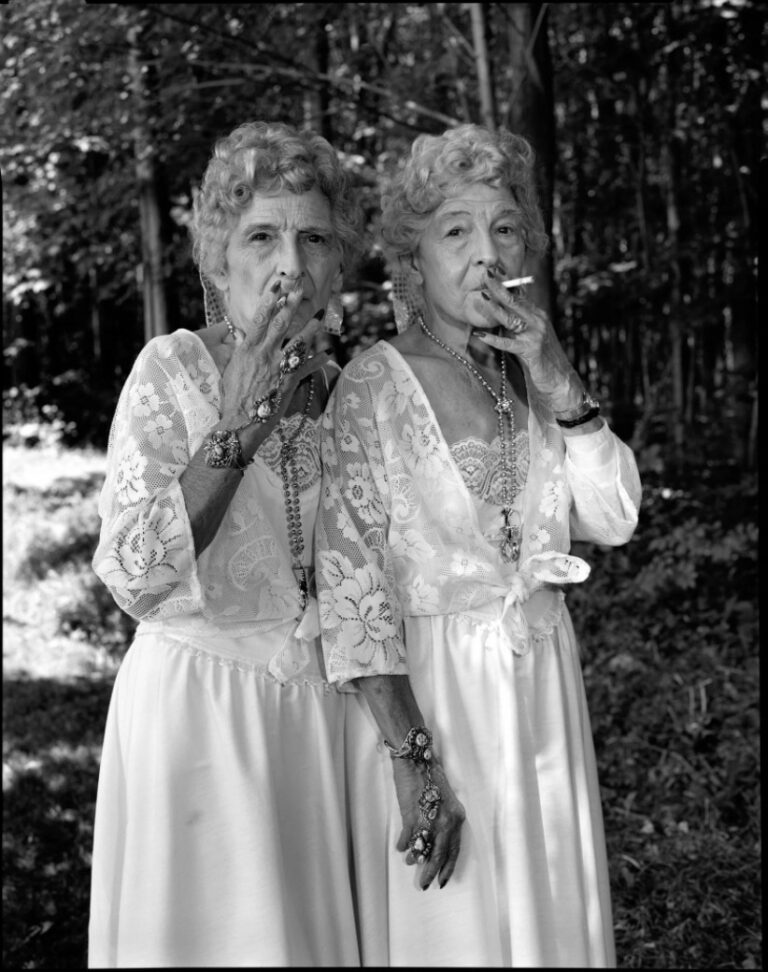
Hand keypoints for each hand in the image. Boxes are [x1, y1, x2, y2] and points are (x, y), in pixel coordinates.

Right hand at [218, 281, 325, 425]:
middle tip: (300, 289)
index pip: (259, 318)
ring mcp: (277, 367)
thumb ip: (240, 349)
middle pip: (280, 323)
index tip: (277, 285)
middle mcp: (264, 354)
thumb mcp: (233, 368)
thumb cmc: (234, 396)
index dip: (269, 300)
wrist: (240, 420)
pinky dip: (319, 361)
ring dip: (311, 327)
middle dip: (291, 304)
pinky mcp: (289, 381)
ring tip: (320, 315)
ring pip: (298, 341)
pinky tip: (328, 353)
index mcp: (248, 349)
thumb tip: (242, 333)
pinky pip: (308, 368)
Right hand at [391, 757, 465, 889]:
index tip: (443, 881)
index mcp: (457, 817)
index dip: (448, 867)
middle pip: (439, 855)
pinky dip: (403, 845)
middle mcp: (446, 821)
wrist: (416, 758)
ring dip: (414, 858)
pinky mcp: (411, 816)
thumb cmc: (430, 775)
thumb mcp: (445, 799)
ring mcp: (428, 820)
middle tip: (424, 884)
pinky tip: (400, 847)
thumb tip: (434, 839)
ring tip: (410, 861)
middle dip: (431, 872)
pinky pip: (407, 839)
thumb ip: (443, 819)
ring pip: (421, 849)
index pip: (454, 849)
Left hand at [474, 270, 584, 413]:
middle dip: (499, 287)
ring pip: (511, 318)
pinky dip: (493, 340)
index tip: (492, 271)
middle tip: (485, 274)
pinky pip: (509, 344)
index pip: (519, 295)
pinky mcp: (531, 351)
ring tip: (481, 296)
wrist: (560, 378)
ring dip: (495, 307)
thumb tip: (496, 312)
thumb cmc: (540, 358)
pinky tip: (480, 335)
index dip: (505, 282)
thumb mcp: (528, 335)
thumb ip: (515, 324)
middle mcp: (538, 321)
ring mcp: (536, 335)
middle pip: (515, 301)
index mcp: (537, 315)